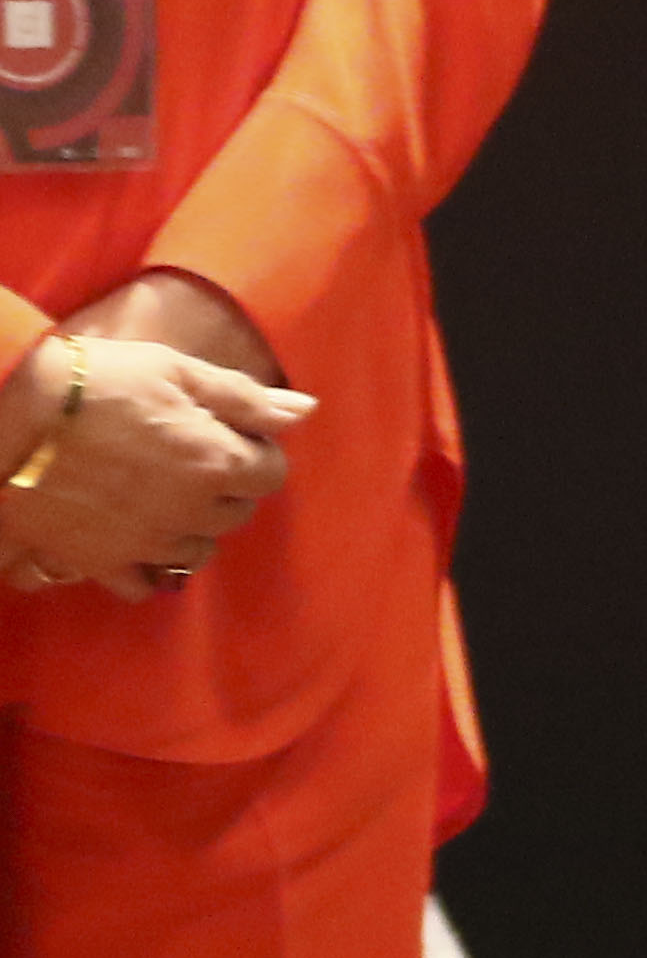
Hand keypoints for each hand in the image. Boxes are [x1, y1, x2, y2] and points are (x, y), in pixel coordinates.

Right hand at [0, 276, 314, 599]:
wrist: (8, 417)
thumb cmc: (97, 381)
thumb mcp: (178, 372)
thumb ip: (245, 398)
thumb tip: (304, 412)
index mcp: (215, 462)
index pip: (271, 473)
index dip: (256, 452)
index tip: (230, 435)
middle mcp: (187, 512)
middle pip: (235, 514)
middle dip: (226, 488)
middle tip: (192, 459)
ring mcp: (143, 543)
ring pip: (195, 552)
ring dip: (191, 528)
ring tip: (163, 496)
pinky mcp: (98, 561)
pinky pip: (141, 586)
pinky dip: (147, 569)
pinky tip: (137, 541)